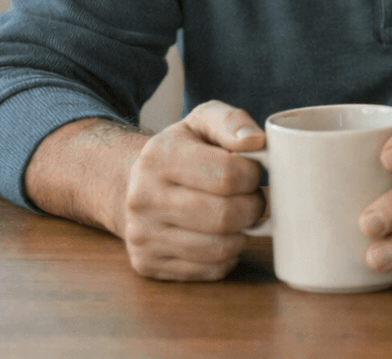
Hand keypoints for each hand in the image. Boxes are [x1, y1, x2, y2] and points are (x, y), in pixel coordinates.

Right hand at [120, 100, 267, 280]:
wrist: (134, 186)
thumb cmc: (181, 151)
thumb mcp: (202, 122)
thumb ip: (232, 122)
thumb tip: (256, 142)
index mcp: (158, 157)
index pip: (228, 175)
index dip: (253, 175)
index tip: (253, 171)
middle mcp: (143, 199)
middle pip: (226, 216)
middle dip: (253, 207)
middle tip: (253, 197)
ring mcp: (142, 236)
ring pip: (220, 248)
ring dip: (243, 233)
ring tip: (239, 215)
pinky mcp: (149, 265)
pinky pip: (210, 270)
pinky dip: (228, 255)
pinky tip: (222, 235)